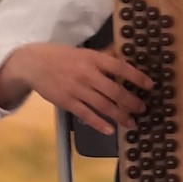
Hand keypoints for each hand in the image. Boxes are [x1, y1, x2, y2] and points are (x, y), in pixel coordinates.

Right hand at [0, 42, 153, 133]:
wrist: (32, 63)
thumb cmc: (59, 56)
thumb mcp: (83, 52)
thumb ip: (102, 56)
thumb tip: (123, 55)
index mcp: (93, 59)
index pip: (120, 67)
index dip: (137, 77)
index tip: (150, 85)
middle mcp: (87, 74)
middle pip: (115, 91)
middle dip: (132, 102)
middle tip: (142, 109)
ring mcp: (77, 89)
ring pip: (104, 106)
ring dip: (121, 116)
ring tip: (131, 123)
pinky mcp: (67, 102)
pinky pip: (87, 115)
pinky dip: (100, 124)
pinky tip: (110, 129)